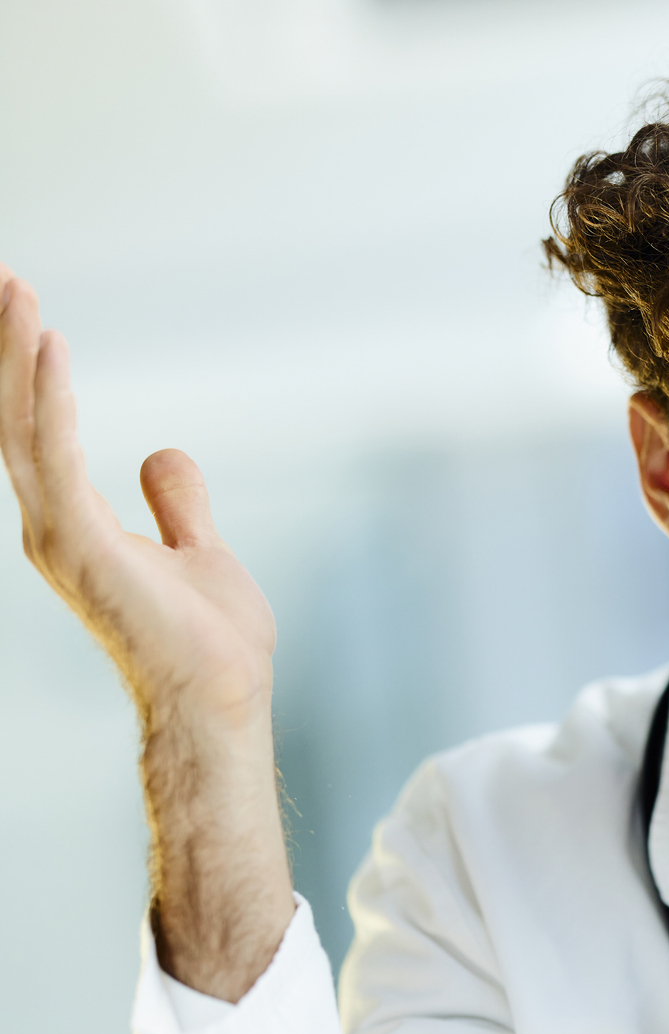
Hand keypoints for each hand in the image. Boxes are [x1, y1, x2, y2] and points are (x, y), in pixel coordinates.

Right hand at [2, 266, 292, 998]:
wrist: (222, 699)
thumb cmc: (213, 642)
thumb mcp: (201, 549)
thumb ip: (175, 503)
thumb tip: (161, 454)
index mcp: (78, 524)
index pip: (43, 430)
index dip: (29, 371)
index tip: (23, 305)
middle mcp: (54, 528)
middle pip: (20, 419)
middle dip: (7, 348)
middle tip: (4, 275)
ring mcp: (60, 540)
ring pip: (26, 429)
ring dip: (18, 359)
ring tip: (16, 293)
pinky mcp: (78, 549)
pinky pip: (52, 460)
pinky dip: (48, 403)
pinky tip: (49, 348)